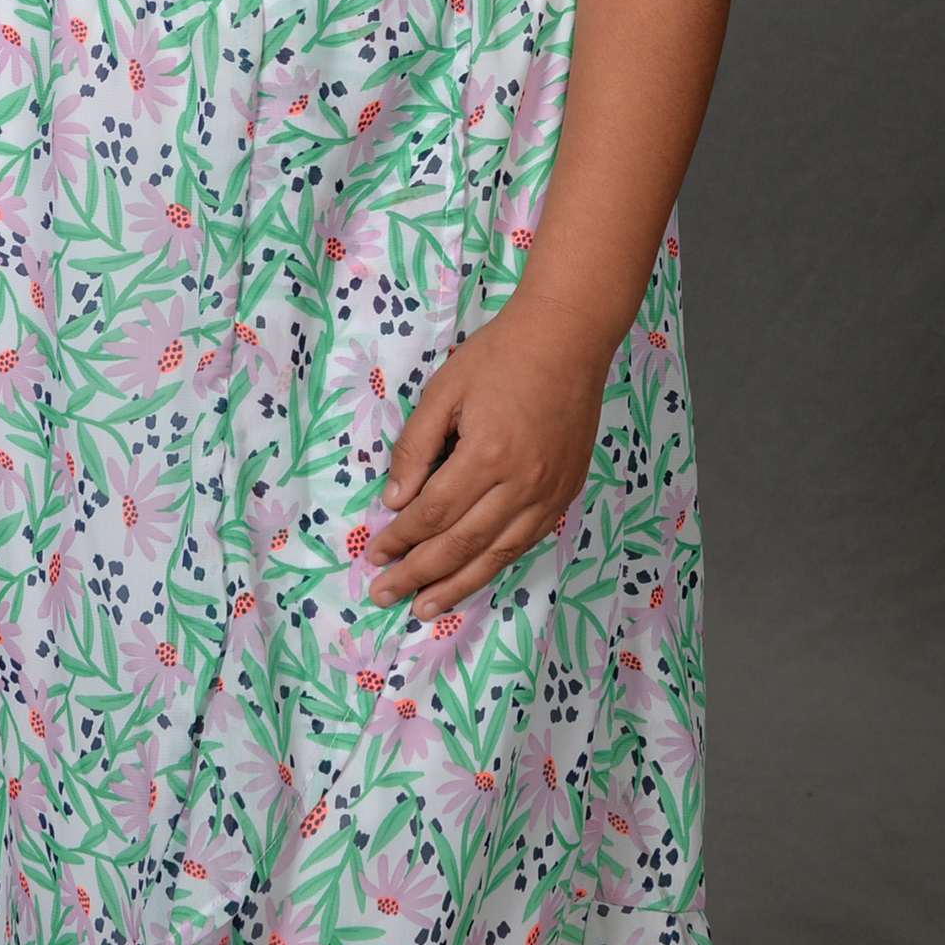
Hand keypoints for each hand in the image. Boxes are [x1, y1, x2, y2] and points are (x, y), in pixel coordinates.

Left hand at [364, 299, 610, 619]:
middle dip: (418, 574)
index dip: (401, 539)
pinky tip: (472, 577)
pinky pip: (525, 542)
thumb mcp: (443, 390)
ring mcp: (548, 493)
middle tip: (385, 595)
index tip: (375, 555)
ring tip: (424, 607)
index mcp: (486, 454)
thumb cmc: (499, 356)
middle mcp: (521, 483)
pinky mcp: (565, 493)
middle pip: (461, 544)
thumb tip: (394, 501)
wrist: (568, 338)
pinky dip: (494, 564)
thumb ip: (416, 447)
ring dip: (457, 584)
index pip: (433, 513)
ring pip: (496, 554)